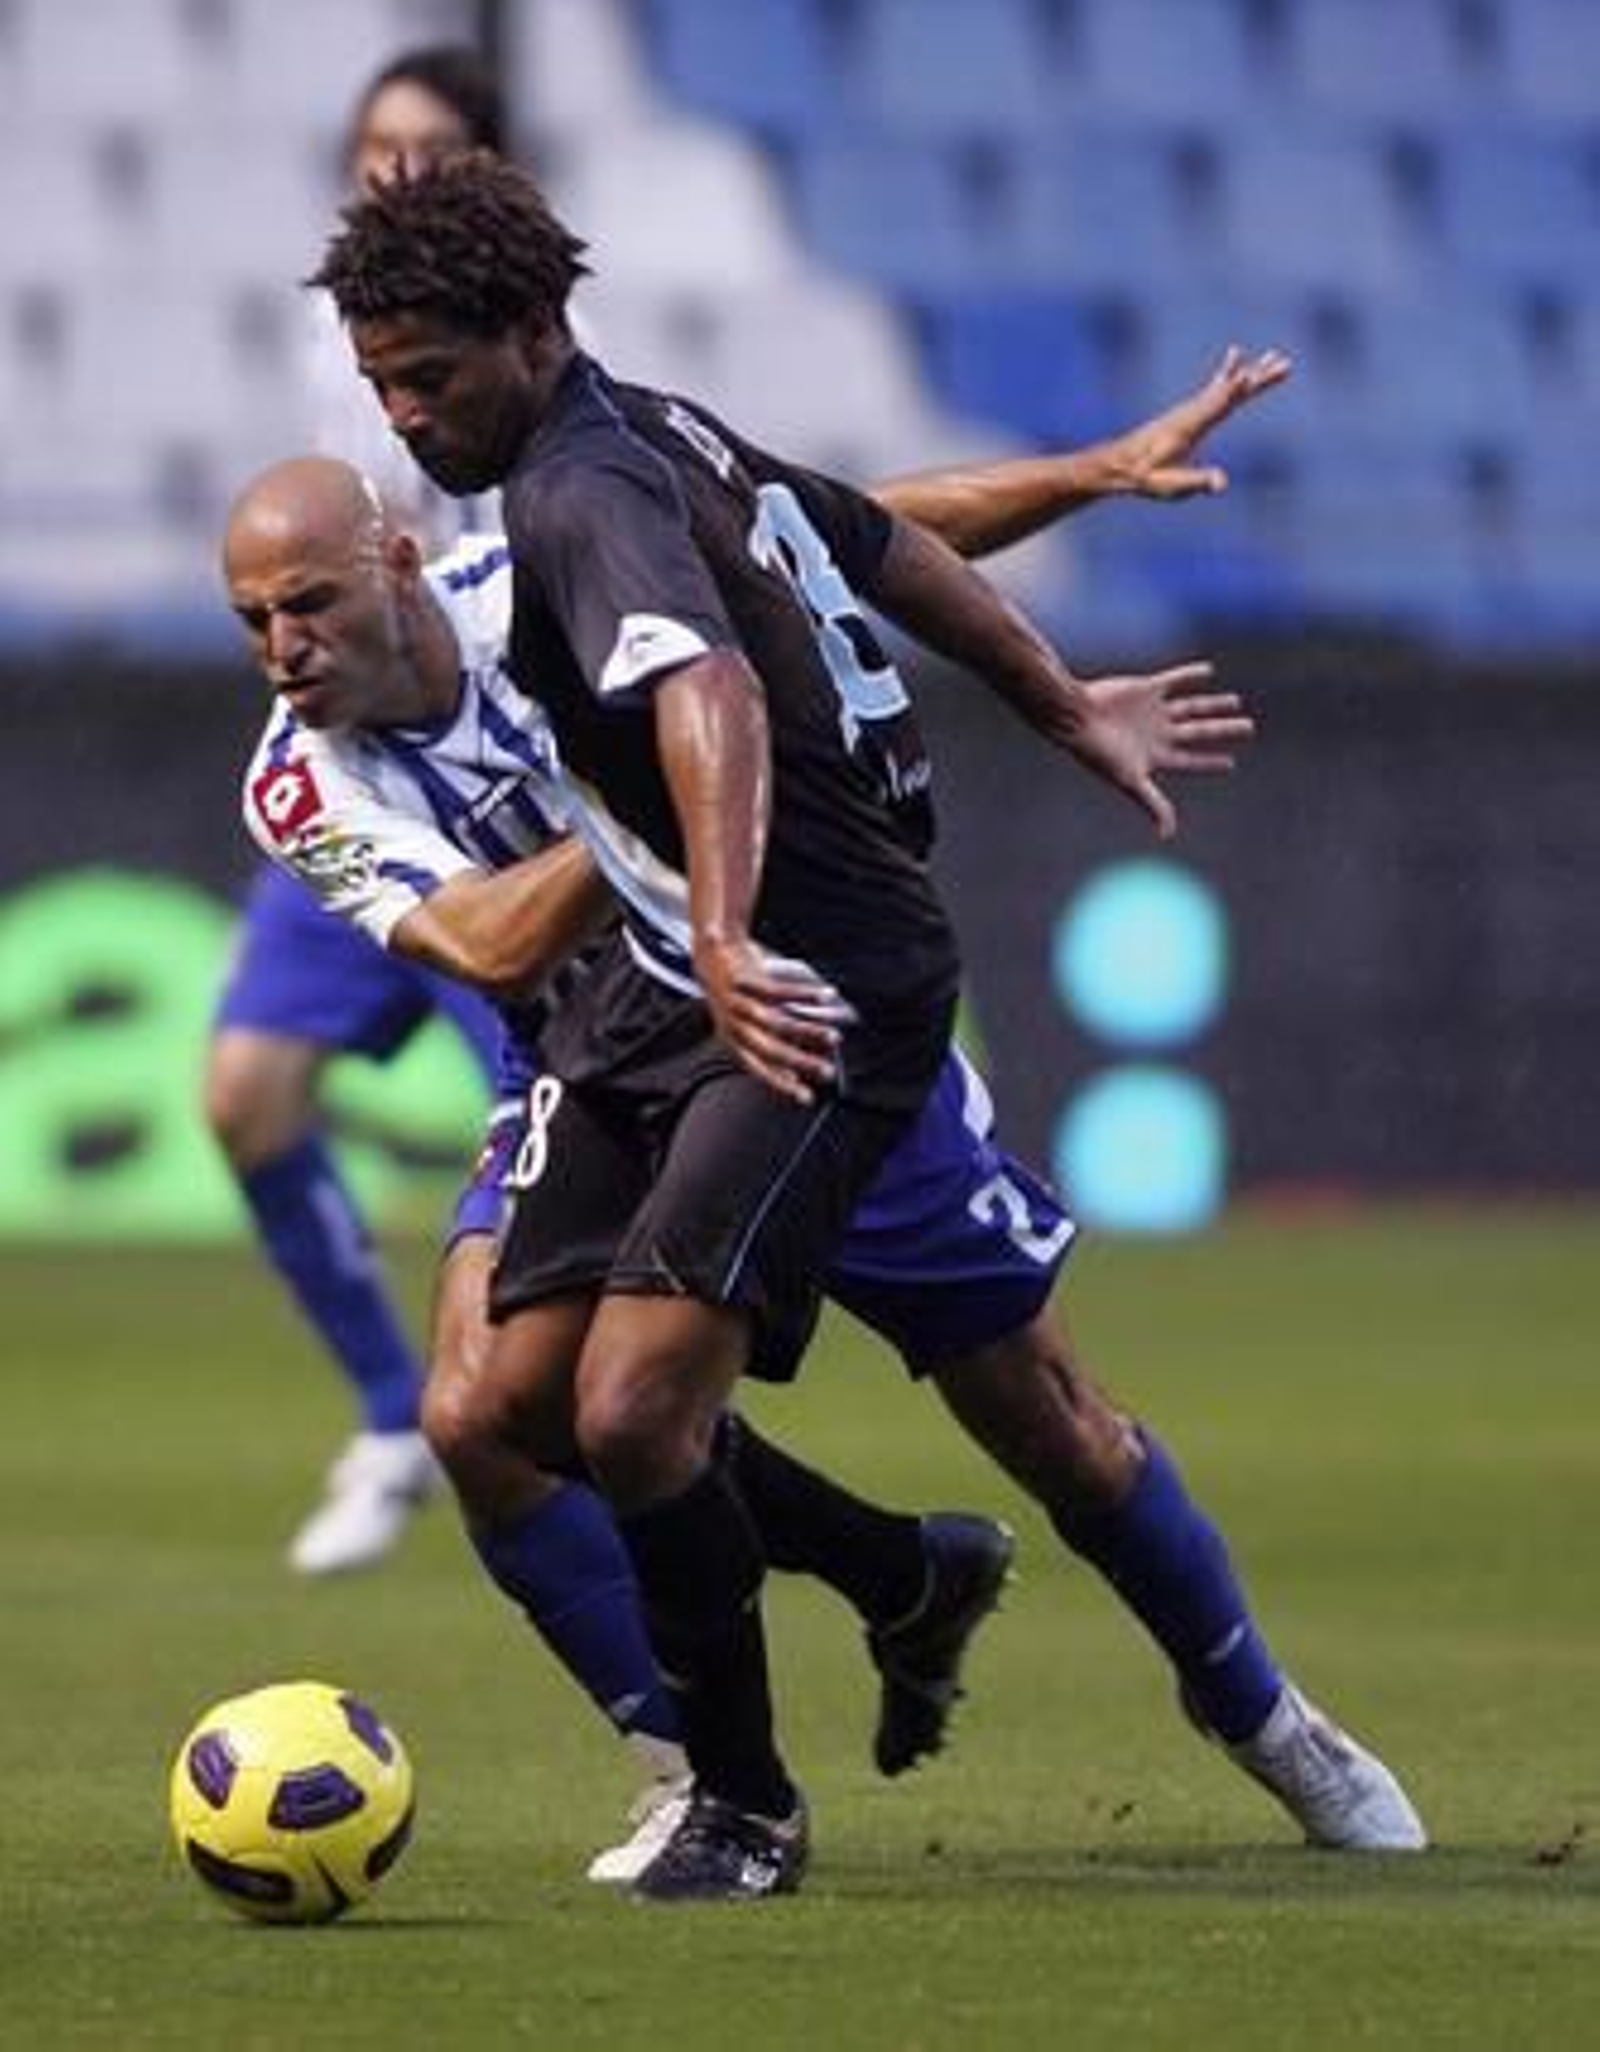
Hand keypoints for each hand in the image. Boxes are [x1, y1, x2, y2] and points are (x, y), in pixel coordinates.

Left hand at [694, 935, 852, 1104]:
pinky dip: (806, 995)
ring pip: (778, 1022)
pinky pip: (780, 991)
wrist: (710, 958)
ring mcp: (737, 1004)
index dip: (782, 1085)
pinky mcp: (746, 980)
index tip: (807, 1098)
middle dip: (801, 1063)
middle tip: (828, 1072)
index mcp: (733, 1044)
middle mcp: (733, 1027)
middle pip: (770, 1050)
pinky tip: (828, 996)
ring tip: (835, 1039)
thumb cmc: (738, 1001)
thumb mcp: (748, 1030)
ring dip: (809, 1032)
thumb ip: (770, 1054)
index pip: (758, 1070)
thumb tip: (793, 1080)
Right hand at [1071, 664, 1254, 838]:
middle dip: (1223, 730)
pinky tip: (1209, 671)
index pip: (1190, 761)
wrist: (1076, 717)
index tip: (1231, 764)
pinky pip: (1174, 680)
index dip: (1210, 763)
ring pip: (1191, 707)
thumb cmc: (1098, 753)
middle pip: (1198, 732)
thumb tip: (1168, 835)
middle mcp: (1157, 733)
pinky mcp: (1146, 689)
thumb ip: (1152, 803)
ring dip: (1213, 704)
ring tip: (1236, 702)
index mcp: (1155, 756)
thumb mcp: (1129, 781)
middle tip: (1250, 728)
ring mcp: (1152, 711)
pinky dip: (1191, 675)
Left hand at [1113, 346, 1292, 500]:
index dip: (1234, 390)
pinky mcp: (1190, 413)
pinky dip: (1231, 376)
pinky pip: (1216, 390)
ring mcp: (1192, 410)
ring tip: (1275, 358)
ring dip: (1253, 372)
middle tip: (1285, 363)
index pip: (1218, 404)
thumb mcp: (1171, 485)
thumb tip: (1222, 483)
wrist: (1120, 464)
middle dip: (1258, 377)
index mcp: (1190, 425)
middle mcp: (1193, 411)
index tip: (1252, 375)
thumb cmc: (1145, 477)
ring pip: (1228, 386)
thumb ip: (1197, 481)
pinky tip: (1237, 366)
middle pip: (1231, 390)